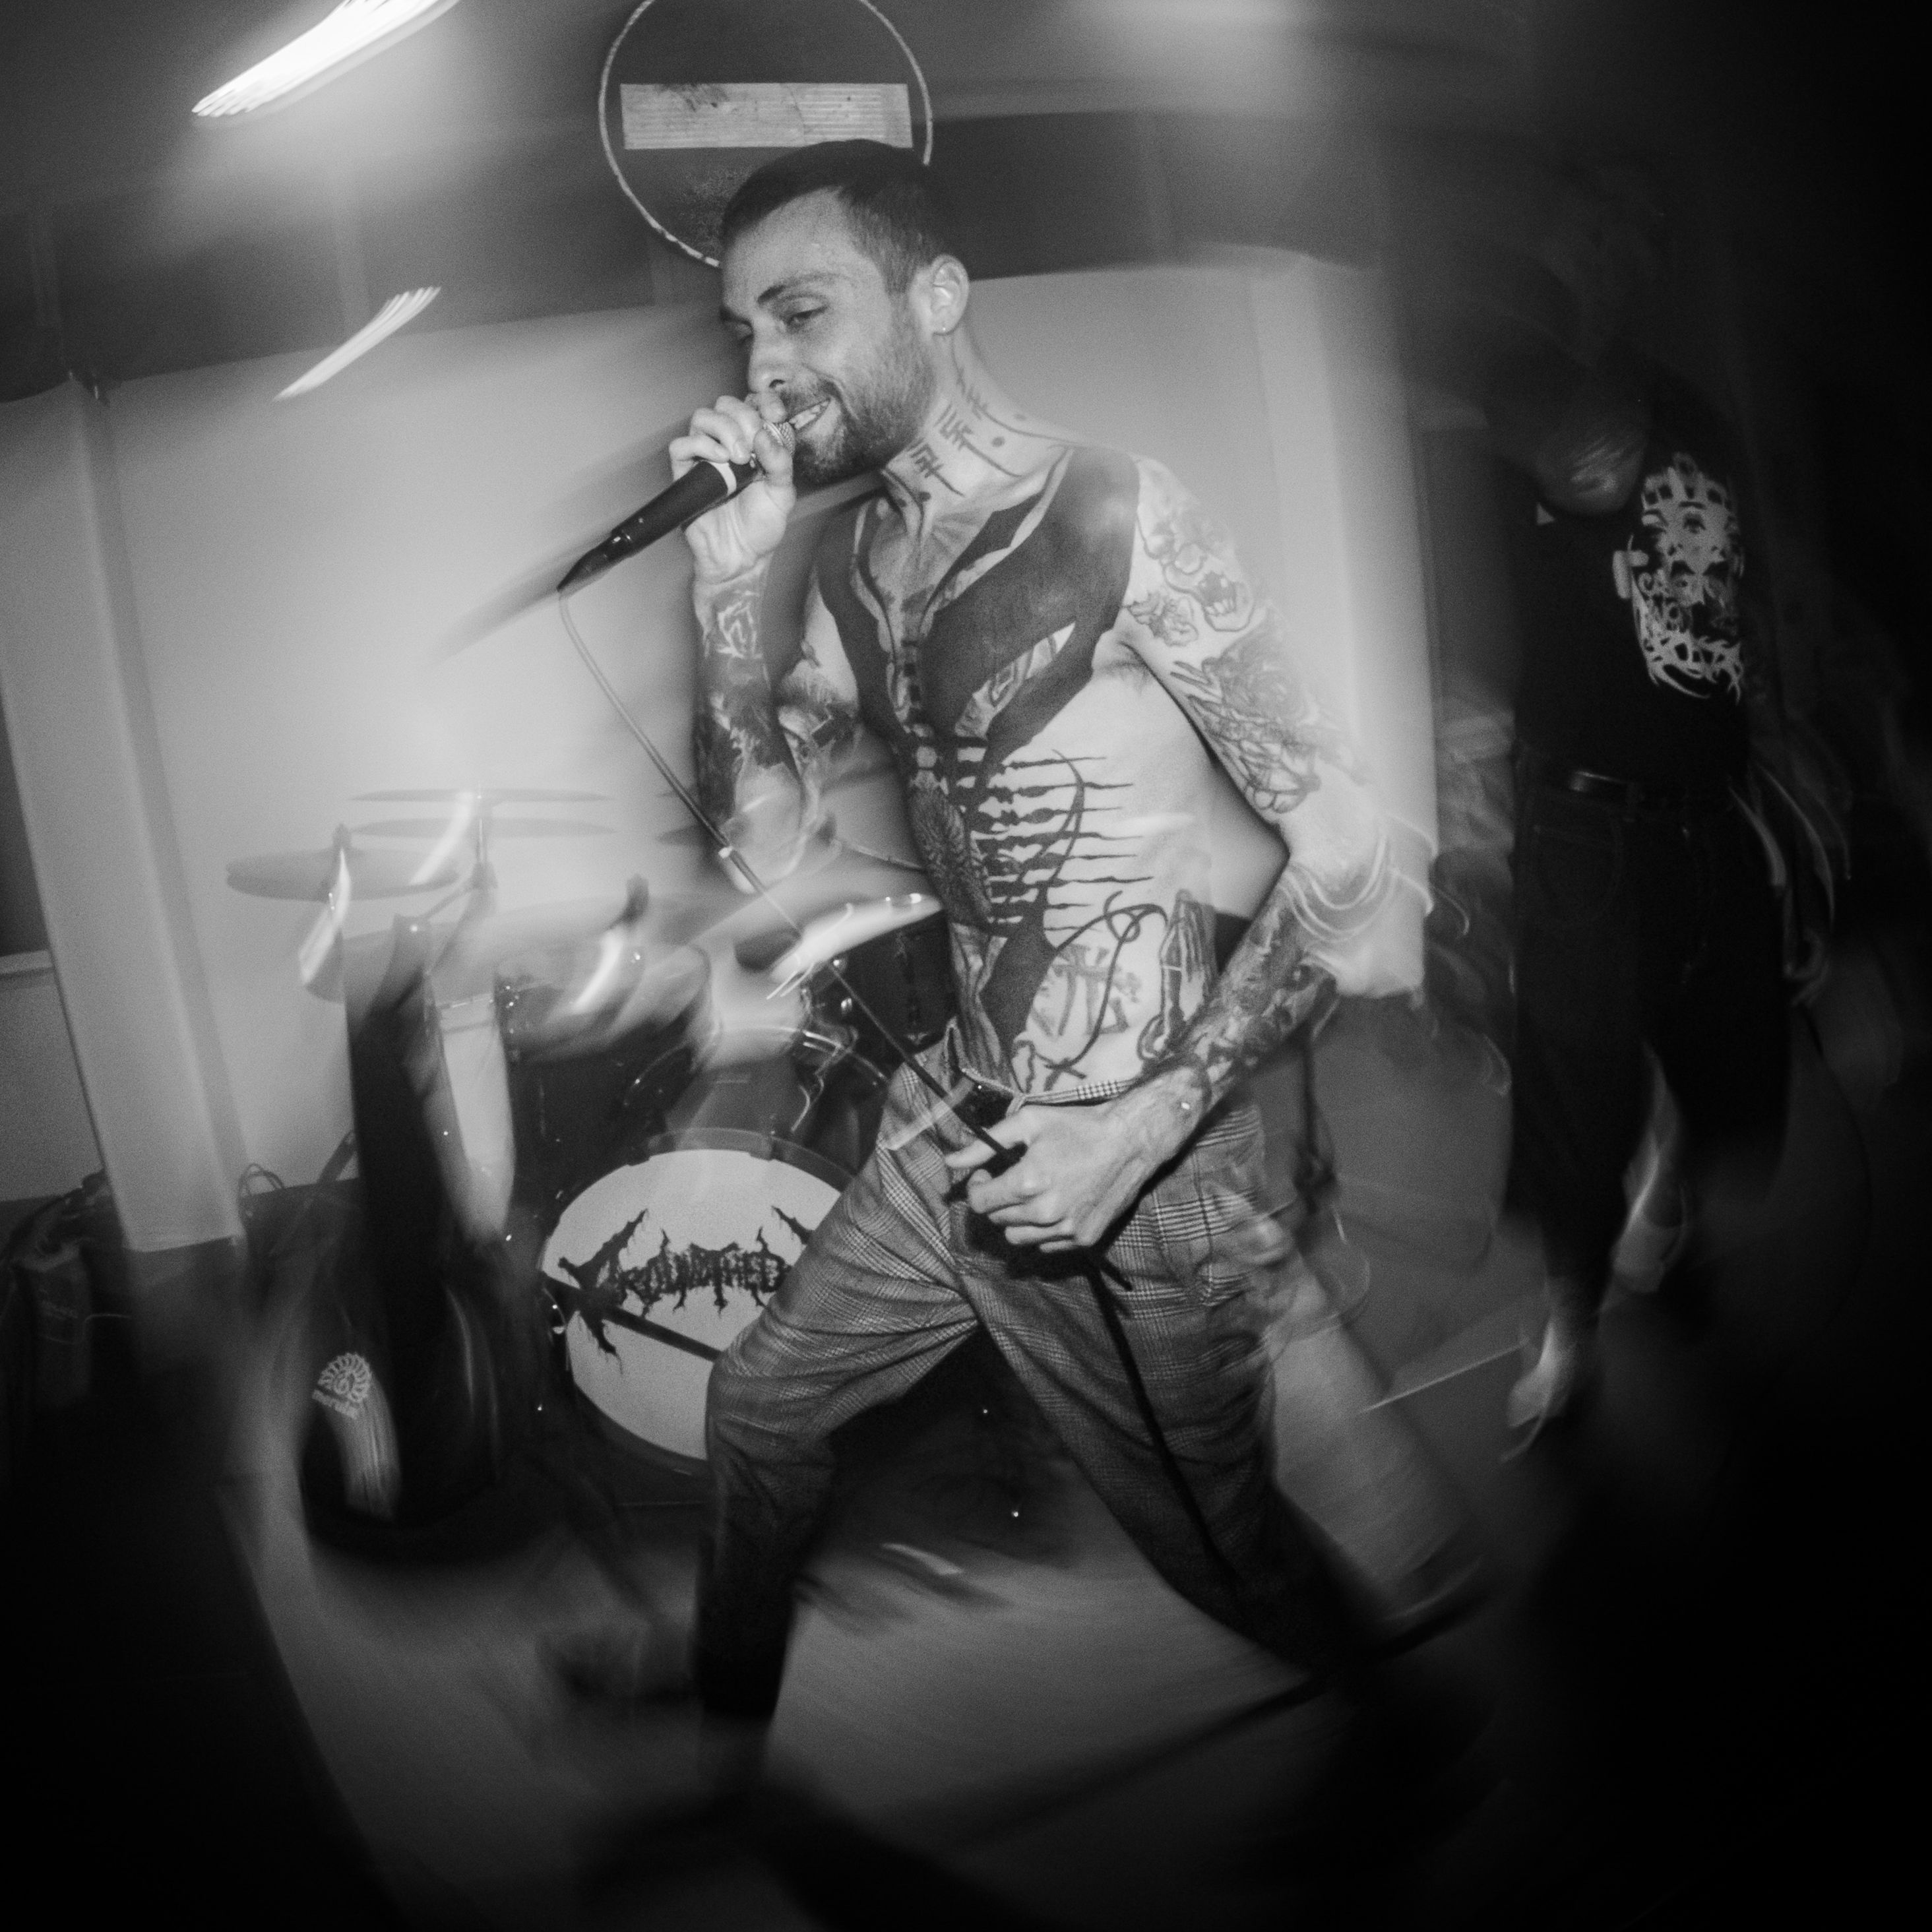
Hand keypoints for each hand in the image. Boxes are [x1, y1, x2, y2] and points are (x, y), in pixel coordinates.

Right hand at [672, 393, 795, 583]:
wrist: (741, 558)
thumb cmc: (761, 527)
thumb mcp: (783, 493)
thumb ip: (780, 461)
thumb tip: (765, 433)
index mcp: (754, 443)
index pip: (753, 404)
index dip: (763, 401)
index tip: (774, 414)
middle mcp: (729, 445)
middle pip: (725, 405)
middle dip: (743, 417)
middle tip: (754, 443)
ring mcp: (705, 457)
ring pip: (702, 417)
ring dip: (723, 429)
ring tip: (739, 457)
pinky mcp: (686, 474)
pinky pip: (681, 445)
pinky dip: (699, 445)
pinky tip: (719, 461)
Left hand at [944, 1101, 1165, 1252]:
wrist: (1130, 1141)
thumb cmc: (1078, 1127)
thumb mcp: (1029, 1123)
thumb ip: (986, 1144)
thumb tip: (951, 1161)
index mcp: (1027, 1182)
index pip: (980, 1203)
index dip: (977, 1187)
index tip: (987, 1174)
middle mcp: (1045, 1212)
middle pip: (998, 1220)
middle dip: (997, 1200)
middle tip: (1012, 1180)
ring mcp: (1067, 1229)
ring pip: (1019, 1238)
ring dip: (1017, 1219)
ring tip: (1033, 1194)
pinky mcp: (1085, 1238)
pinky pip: (1046, 1245)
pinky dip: (1042, 1231)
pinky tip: (1055, 1206)